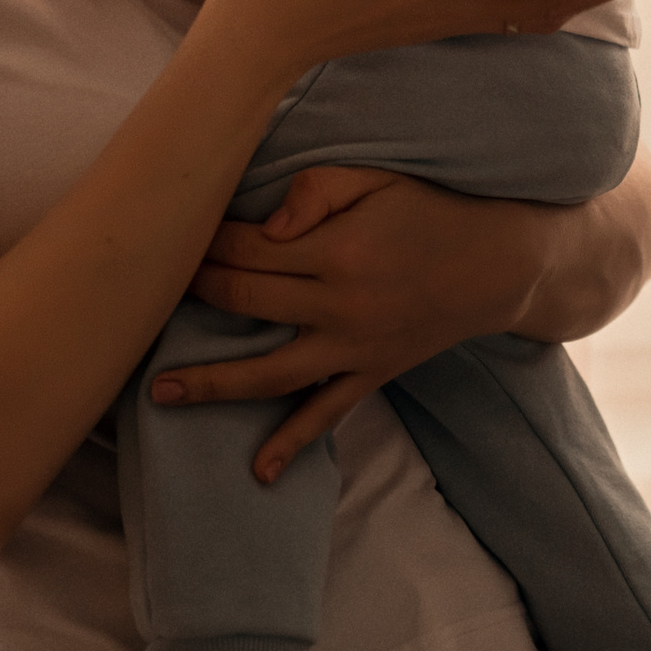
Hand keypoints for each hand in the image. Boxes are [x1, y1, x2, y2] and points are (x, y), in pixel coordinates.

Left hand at [150, 166, 551, 481]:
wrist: (501, 263)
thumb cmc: (432, 210)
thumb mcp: (378, 179)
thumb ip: (316, 191)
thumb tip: (262, 225)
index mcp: (336, 249)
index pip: (248, 247)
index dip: (205, 239)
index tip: (172, 233)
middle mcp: (338, 304)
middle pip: (245, 301)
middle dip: (194, 292)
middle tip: (149, 289)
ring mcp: (353, 347)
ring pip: (269, 372)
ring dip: (211, 383)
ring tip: (160, 391)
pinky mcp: (371, 373)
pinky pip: (326, 414)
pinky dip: (292, 443)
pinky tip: (258, 471)